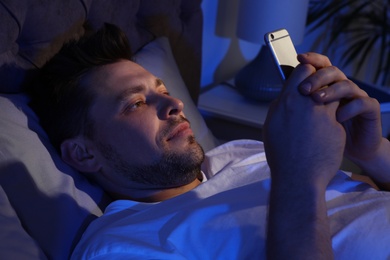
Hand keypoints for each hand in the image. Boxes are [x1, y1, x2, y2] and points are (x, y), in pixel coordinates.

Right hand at [263, 53, 345, 187]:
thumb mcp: (271, 125)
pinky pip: (337, 114)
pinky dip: (333, 119)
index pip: (303, 70)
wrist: (297, 177)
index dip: (308, 72)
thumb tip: (284, 98)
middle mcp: (306, 103)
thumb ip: (279, 107)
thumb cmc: (281, 154)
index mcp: (287, 101)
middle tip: (319, 91)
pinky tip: (325, 133)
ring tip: (322, 112)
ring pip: (332, 94)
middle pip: (320, 78)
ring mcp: (323, 114)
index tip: (309, 78)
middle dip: (321, 82)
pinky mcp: (336, 126)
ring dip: (329, 99)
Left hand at [297, 53, 383, 170]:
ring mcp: (356, 98)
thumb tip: (279, 94)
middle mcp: (341, 88)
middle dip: (317, 77)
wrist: (346, 153)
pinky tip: (338, 117)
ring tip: (317, 100)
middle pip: (331, 71)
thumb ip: (296, 104)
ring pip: (347, 84)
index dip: (311, 60)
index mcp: (325, 87)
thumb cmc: (320, 137)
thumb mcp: (304, 119)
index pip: (319, 66)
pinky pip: (364, 103)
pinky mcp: (370, 112)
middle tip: (303, 89)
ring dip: (331, 91)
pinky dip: (350, 108)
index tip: (299, 58)